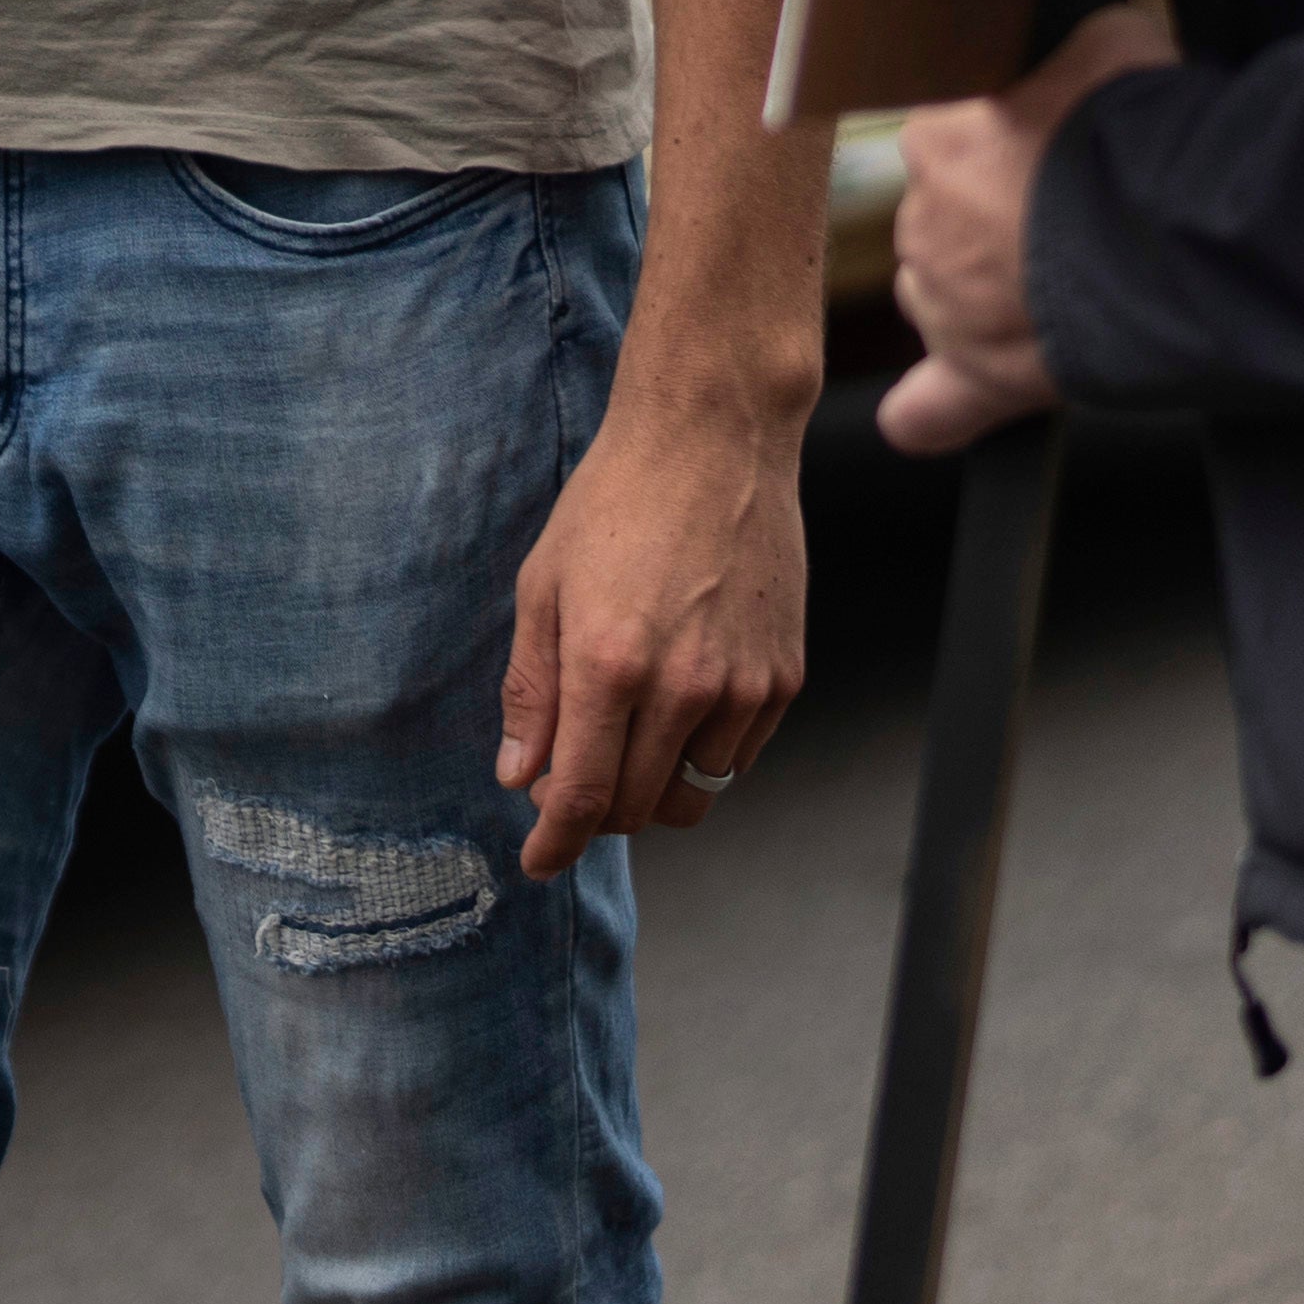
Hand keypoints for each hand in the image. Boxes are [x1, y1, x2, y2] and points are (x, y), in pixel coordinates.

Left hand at [499, 385, 808, 869]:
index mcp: (610, 664)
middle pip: (636, 807)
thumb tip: (518, 777)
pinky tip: (674, 712)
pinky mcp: (784, 677)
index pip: (582, 794)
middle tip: (567, 783)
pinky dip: (699, 759)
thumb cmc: (616, 503)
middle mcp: (683, 686)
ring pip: (693, 794)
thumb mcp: (543, 587)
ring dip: (649, 791)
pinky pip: (737, 760)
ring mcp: (744, 686)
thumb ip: (531, 691)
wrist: (714, 440)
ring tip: (622, 744)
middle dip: (594, 815)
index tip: (538, 863)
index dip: (556, 842)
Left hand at [880, 1, 1183, 456]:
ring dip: (987, 294)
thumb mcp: (1110, 47)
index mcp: (939, 138)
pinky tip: (921, 420)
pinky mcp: (986, 375)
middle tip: (1078, 222)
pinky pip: (934, 408)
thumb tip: (1082, 64)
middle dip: (998, 221)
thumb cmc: (1148, 132)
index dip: (1008, 149)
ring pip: (944, 298)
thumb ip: (1071, 61)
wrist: (1185, 233)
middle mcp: (925, 223)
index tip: (1055, 156)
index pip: (949, 139)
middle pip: (946, 221)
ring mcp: (949, 305)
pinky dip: (929, 414)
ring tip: (1065, 290)